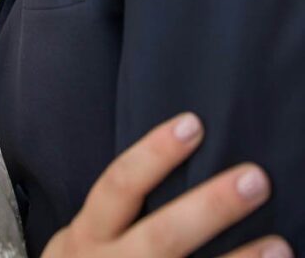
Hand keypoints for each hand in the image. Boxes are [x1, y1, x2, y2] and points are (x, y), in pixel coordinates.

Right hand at [41, 113, 290, 257]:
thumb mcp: (88, 235)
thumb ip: (116, 209)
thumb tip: (182, 147)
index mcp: (90, 234)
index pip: (120, 184)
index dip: (154, 153)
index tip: (194, 123)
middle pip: (162, 235)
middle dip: (210, 207)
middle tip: (256, 178)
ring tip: (281, 245)